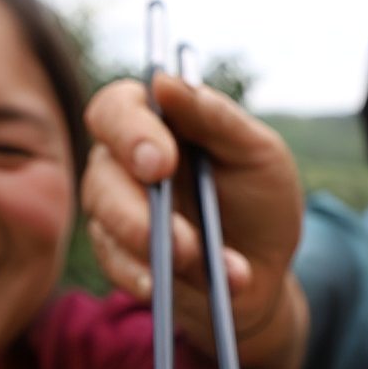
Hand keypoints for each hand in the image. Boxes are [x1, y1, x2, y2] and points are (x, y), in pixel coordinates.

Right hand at [82, 73, 307, 368]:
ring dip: (151, 245)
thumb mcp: (257, 153)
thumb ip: (215, 117)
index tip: (162, 162)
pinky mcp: (119, 257)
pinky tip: (160, 287)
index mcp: (157, 122)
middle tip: (175, 231)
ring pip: (106, 221)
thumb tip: (165, 81)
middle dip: (136, 206)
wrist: (265, 274)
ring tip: (196, 261)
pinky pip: (115, 265)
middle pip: (102, 171)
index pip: (118, 108)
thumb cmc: (260, 201)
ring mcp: (117, 210)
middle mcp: (125, 162)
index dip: (130, 131)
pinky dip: (144, 277)